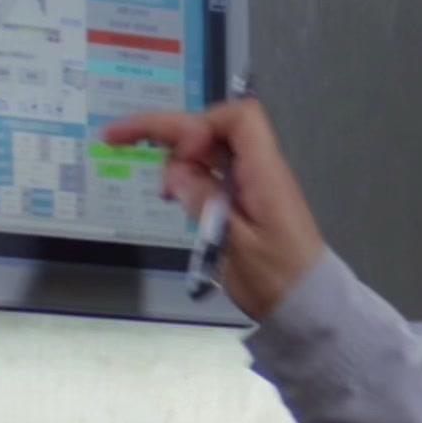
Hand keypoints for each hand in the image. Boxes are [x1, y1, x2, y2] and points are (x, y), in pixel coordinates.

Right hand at [102, 98, 324, 321]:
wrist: (305, 303)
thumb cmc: (276, 277)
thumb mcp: (236, 244)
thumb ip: (206, 203)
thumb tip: (175, 171)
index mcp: (264, 173)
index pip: (238, 118)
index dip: (201, 125)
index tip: (180, 155)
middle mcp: (258, 170)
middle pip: (212, 129)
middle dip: (166, 129)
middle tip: (116, 136)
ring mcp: (251, 183)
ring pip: (209, 150)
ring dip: (176, 156)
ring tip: (159, 188)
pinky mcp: (244, 200)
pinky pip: (213, 173)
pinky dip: (187, 176)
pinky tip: (172, 194)